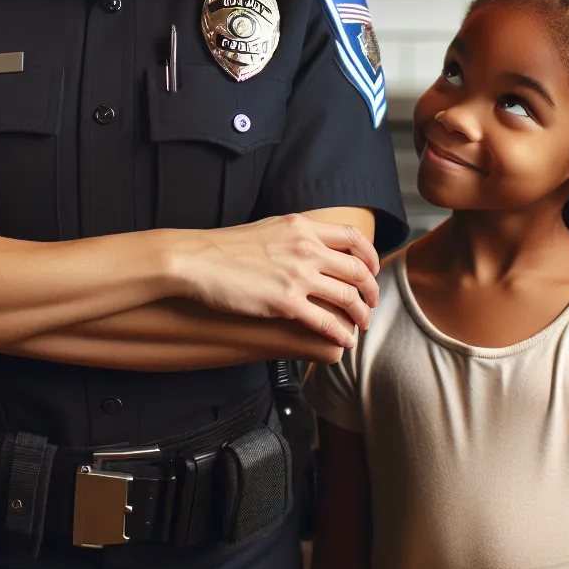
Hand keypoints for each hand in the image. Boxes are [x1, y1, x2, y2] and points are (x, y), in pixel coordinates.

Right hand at [173, 215, 379, 347]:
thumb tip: (311, 243)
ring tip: (361, 325)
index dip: (370, 256)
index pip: (353, 237)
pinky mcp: (285, 302)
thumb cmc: (225, 247)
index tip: (371, 271)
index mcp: (302, 227)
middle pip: (357, 270)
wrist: (197, 260)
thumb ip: (295, 235)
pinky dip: (340, 334)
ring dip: (361, 314)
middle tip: (371, 303)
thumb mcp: (268, 228)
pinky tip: (343, 341)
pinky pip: (326, 322)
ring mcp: (297, 275)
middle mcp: (306, 248)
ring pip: (348, 297)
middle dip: (371, 290)